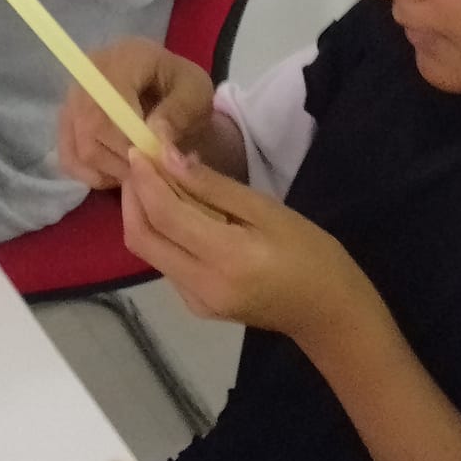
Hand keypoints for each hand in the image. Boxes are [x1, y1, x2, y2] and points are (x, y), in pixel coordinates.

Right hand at [58, 39, 215, 190]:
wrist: (167, 82)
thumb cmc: (182, 85)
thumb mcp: (195, 93)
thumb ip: (177, 114)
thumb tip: (154, 140)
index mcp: (121, 60)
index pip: (109, 109)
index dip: (127, 143)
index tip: (153, 158)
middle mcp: (87, 76)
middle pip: (88, 132)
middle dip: (120, 162)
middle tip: (148, 170)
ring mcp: (72, 99)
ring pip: (77, 149)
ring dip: (108, 171)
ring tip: (136, 170)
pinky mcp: (67, 121)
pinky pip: (68, 157)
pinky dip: (90, 174)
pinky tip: (115, 172)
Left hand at [121, 145, 379, 344]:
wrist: (327, 313)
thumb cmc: (311, 254)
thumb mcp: (268, 210)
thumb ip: (214, 186)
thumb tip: (169, 158)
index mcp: (225, 259)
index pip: (165, 216)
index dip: (145, 180)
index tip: (138, 148)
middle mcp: (200, 286)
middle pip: (143, 238)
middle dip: (133, 197)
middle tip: (140, 163)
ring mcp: (195, 302)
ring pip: (150, 252)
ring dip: (144, 213)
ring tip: (156, 180)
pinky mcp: (196, 307)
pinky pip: (165, 264)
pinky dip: (162, 233)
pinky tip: (177, 212)